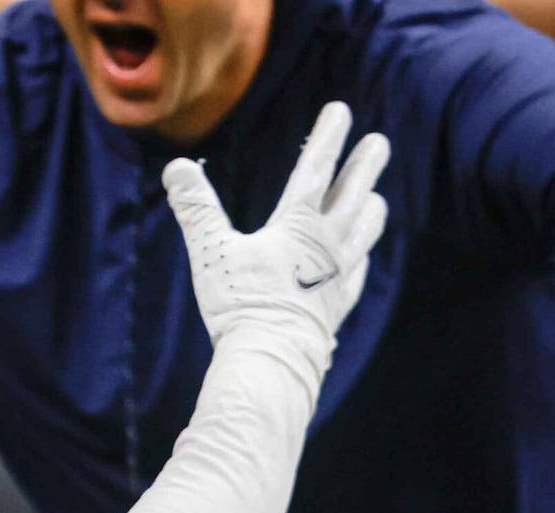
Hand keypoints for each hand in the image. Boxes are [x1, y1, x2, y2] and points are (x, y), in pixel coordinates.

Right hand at [163, 102, 389, 374]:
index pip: (316, 170)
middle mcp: (325, 246)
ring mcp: (336, 277)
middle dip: (365, 166)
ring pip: (362, 234)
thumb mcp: (211, 252)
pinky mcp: (335, 307)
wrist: (272, 360)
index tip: (341, 109)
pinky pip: (355, 275)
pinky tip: (359, 261)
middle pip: (352, 195)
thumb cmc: (240, 305)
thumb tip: (175, 167)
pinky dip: (359, 260)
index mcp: (297, 226)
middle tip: (379, 142)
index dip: (328, 137)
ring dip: (370, 212)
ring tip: (377, 199)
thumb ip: (196, 208)